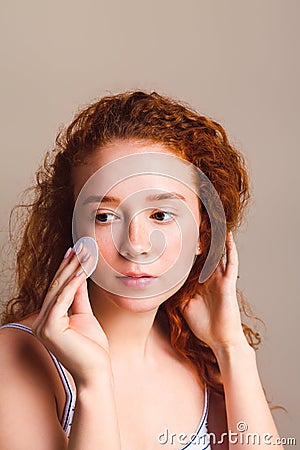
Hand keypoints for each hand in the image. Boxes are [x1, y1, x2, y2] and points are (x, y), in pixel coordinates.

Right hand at [32, 246, 109, 385]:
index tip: (76, 252)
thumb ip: (79, 297)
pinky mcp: (49, 328)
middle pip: (57, 287)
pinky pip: (62, 299)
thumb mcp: (85, 315)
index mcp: (48, 320)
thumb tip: (80, 276)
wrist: (96, 372)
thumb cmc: (93, 348)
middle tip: (81, 246)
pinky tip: (82, 270)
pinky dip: (74, 283)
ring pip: (59, 290)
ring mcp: (43, 326)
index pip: (57, 290)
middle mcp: (41, 322)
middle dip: (70, 265)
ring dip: (73, 269)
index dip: (67, 269)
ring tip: (85, 253)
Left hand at [181, 232, 248, 354]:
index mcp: (199, 282)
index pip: (193, 261)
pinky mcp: (228, 282)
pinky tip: (227, 236)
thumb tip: (161, 286)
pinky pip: (231, 262)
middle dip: (200, 238)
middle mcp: (210, 277)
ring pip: (218, 253)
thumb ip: (176, 293)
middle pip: (205, 253)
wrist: (219, 340)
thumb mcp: (183, 306)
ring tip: (211, 221)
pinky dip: (230, 249)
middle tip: (193, 220)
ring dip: (215, 238)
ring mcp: (219, 278)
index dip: (186, 249)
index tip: (176, 236)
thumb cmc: (203, 325)